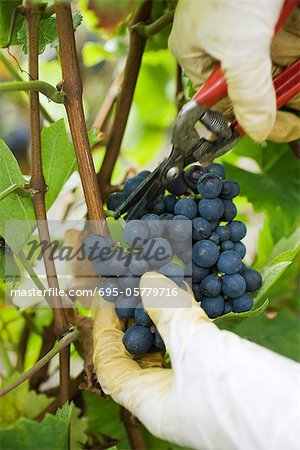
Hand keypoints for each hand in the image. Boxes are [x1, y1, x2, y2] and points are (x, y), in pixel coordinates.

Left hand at [93, 273, 299, 449]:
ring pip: (171, 345)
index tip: (109, 296)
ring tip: (162, 283)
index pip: (111, 365)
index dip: (104, 330)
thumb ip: (169, 314)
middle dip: (135, 317)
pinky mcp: (222, 375)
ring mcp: (197, 387)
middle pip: (139, 353)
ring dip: (165, 313)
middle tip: (135, 284)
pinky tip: (194, 297)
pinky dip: (192, 318)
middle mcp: (171, 397)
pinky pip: (197, 343)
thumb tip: (147, 280)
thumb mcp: (199, 352)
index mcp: (152, 404)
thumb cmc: (244, 400)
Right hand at [168, 0, 299, 142]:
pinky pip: (290, 39)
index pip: (222, 98)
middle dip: (278, 97)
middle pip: (253, 82)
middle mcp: (225, 40)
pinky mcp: (276, 11)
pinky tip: (299, 54)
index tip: (274, 130)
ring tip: (299, 86)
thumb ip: (247, 94)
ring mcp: (253, 23)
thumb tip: (256, 131)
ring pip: (276, 62)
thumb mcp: (239, 46)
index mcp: (199, 52)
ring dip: (293, 76)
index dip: (246, 117)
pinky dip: (297, 51)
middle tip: (296, 112)